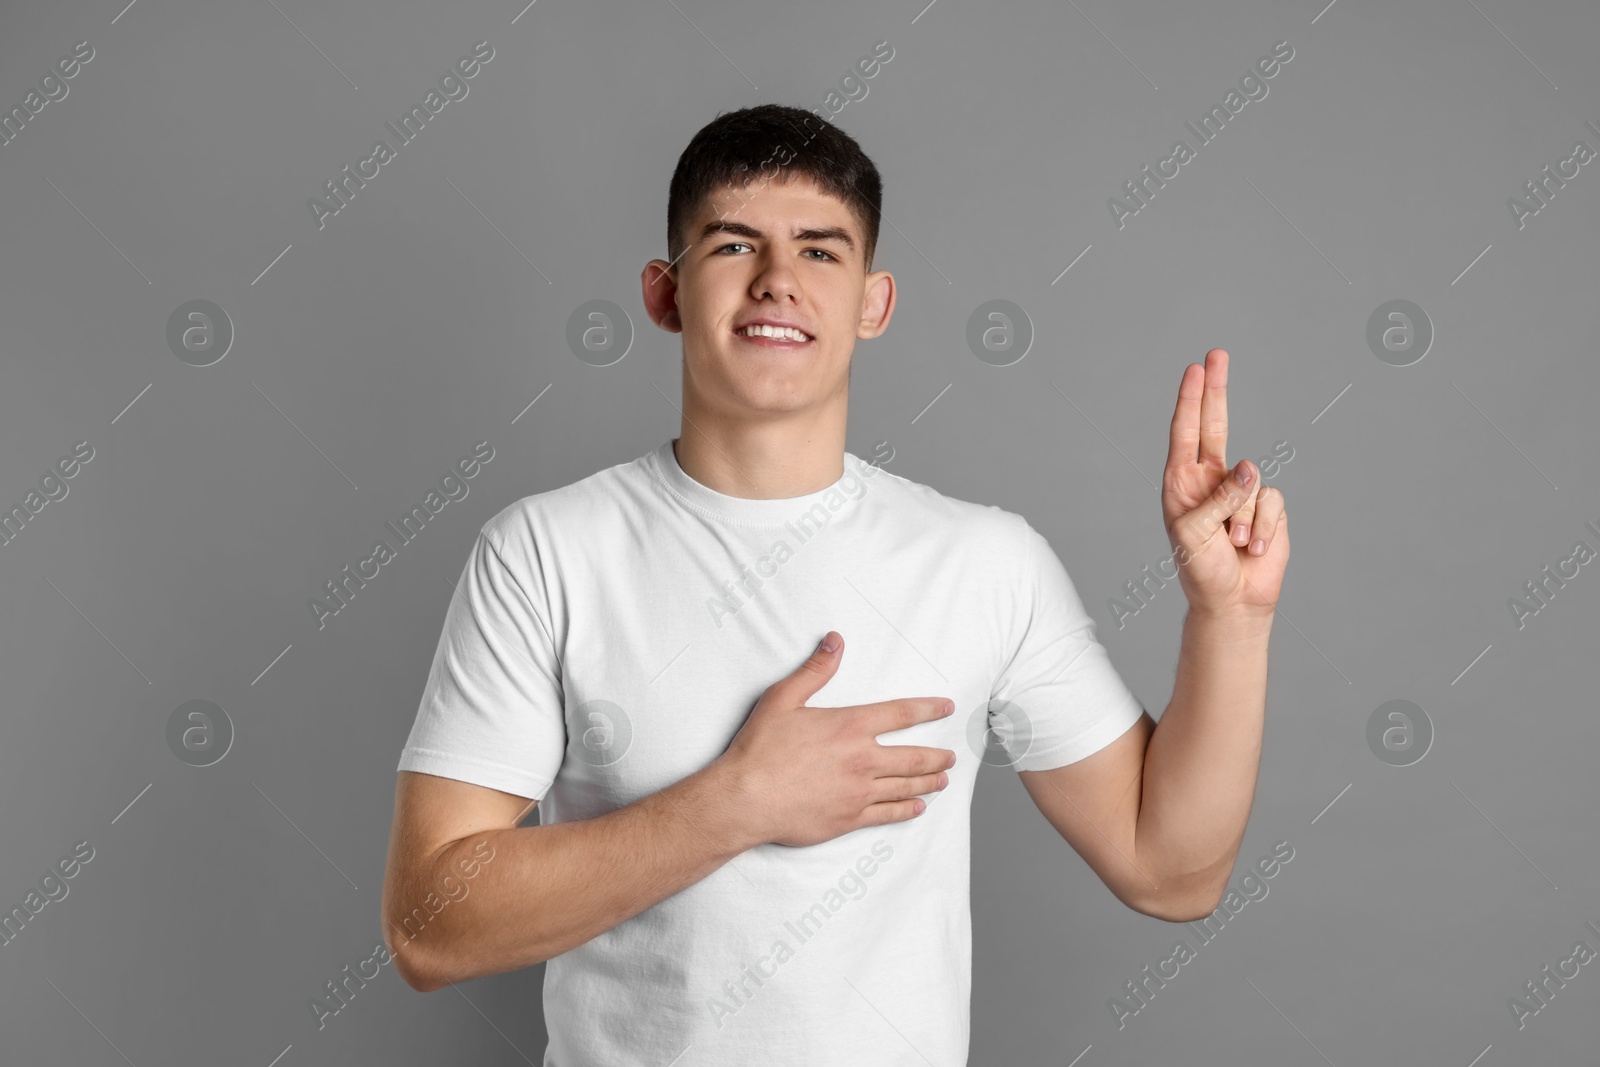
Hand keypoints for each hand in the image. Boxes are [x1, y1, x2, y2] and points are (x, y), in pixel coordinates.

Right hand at [715, 632, 955, 847]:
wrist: (746, 799)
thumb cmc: (760, 749)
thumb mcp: (782, 699)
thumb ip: (815, 670)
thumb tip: (835, 641)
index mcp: (850, 727)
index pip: (901, 714)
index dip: (928, 708)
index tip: (946, 707)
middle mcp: (862, 760)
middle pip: (914, 757)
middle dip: (937, 756)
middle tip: (951, 756)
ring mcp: (859, 792)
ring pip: (906, 786)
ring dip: (929, 782)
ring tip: (943, 780)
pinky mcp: (850, 819)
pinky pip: (889, 814)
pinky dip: (907, 810)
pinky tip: (917, 807)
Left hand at [1161, 349, 1289, 618]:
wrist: (1232, 600)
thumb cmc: (1200, 567)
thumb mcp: (1194, 533)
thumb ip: (1218, 498)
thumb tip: (1249, 469)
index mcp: (1182, 482)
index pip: (1185, 432)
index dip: (1190, 399)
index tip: (1195, 368)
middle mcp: (1210, 479)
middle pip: (1216, 424)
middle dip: (1216, 389)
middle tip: (1217, 353)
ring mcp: (1241, 491)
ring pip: (1251, 481)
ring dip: (1242, 519)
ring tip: (1231, 544)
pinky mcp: (1267, 507)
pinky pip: (1271, 502)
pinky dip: (1262, 528)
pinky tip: (1252, 548)